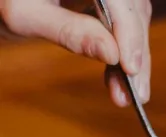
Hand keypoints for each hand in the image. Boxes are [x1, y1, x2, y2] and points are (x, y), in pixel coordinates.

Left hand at [0, 0, 151, 106]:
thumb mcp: (24, 15)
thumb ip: (68, 31)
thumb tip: (112, 53)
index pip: (120, 0)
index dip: (129, 33)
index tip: (130, 68)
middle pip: (132, 10)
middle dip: (135, 52)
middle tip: (135, 92)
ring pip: (133, 20)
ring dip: (134, 58)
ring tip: (127, 92)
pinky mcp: (104, 1)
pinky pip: (123, 24)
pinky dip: (123, 51)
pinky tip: (120, 76)